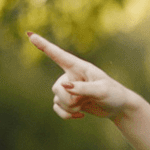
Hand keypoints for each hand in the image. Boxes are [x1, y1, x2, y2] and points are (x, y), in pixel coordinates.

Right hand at [28, 32, 143, 120]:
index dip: (43, 45)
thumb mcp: (102, 90)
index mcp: (80, 67)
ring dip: (71, 107)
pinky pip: (57, 108)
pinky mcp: (69, 100)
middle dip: (69, 99)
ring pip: (57, 100)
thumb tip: (63, 86)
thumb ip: (83, 88)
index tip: (29, 34)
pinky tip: (80, 115)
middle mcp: (71, 76)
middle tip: (87, 100)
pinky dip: (66, 115)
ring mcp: (69, 89)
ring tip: (87, 104)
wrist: (119, 108)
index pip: (58, 55)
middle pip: (56, 88)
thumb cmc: (114, 94)